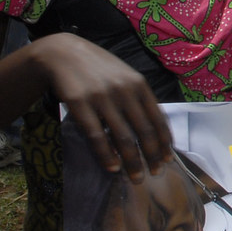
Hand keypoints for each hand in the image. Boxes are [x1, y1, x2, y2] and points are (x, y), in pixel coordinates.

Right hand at [34, 33, 172, 182]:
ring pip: (123, 137)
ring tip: (136, 177)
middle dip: (152, 156)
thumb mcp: (125, 76)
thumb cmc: (99, 68)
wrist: (63, 53)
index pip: (158, 118)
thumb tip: (152, 128)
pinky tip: (112, 168)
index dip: (164, 141)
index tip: (168, 160)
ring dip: (132, 161)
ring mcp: (103, 98)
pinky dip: (106, 155)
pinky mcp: (80, 105)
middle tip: (155, 174)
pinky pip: (97, 136)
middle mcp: (124, 91)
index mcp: (139, 84)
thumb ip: (138, 98)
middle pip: (144, 131)